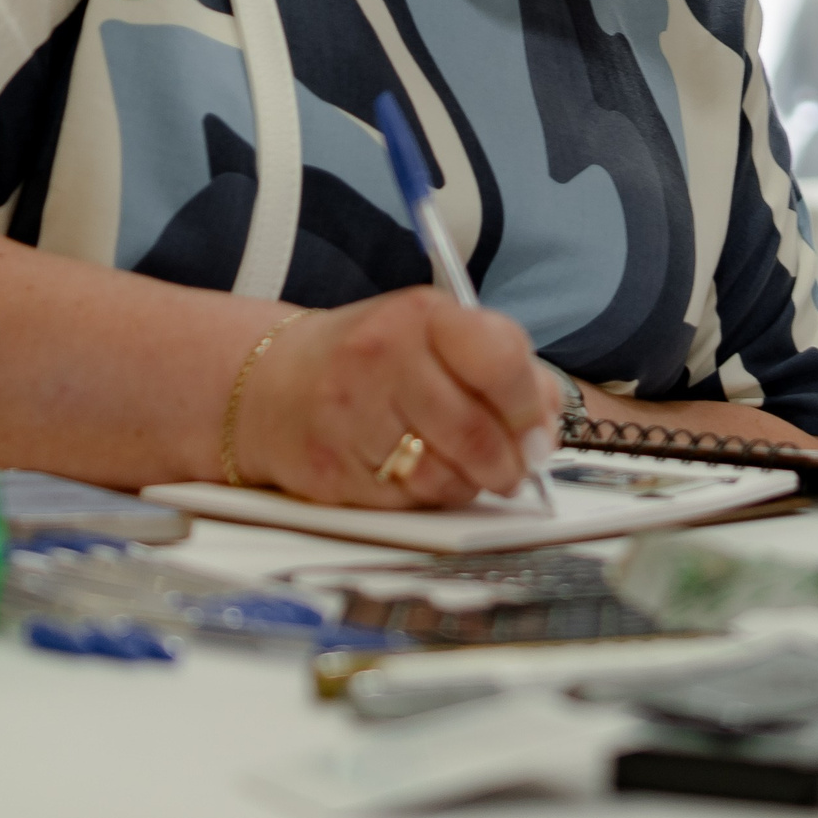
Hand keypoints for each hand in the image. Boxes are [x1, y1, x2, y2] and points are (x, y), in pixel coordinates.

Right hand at [233, 289, 559, 506]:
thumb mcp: (436, 335)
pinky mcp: (332, 468)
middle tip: (515, 470)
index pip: (498, 359)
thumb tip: (546, 421)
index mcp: (421, 315)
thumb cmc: (373, 359)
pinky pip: (407, 502)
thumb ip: (503, 366)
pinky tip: (419, 474)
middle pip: (475, 431)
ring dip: (470, 484)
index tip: (538, 434)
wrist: (271, 384)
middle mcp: (382, 357)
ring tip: (467, 470)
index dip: (529, 408)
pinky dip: (428, 498)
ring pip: (444, 475)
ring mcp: (351, 414)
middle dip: (509, 464)